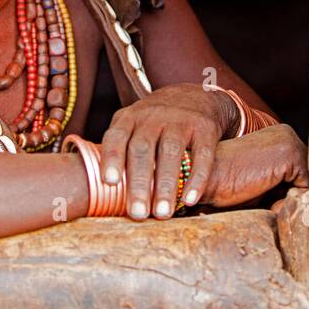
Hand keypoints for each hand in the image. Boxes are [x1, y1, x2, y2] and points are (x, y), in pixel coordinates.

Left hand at [100, 83, 236, 219]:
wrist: (195, 95)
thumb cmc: (155, 122)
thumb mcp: (133, 125)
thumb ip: (120, 150)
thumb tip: (103, 193)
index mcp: (130, 118)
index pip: (117, 136)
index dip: (112, 158)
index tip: (109, 182)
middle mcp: (153, 116)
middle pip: (142, 149)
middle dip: (138, 183)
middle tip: (137, 213)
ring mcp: (180, 120)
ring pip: (170, 152)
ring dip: (166, 185)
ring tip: (162, 213)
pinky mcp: (204, 127)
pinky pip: (201, 154)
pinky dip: (196, 178)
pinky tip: (189, 200)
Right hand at [201, 124, 308, 207]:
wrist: (199, 179)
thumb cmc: (226, 188)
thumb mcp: (260, 187)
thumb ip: (284, 191)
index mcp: (278, 137)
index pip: (300, 174)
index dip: (289, 196)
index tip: (273, 208)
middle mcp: (287, 134)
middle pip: (307, 178)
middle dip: (293, 198)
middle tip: (271, 209)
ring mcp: (290, 141)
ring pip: (308, 184)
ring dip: (291, 202)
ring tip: (268, 206)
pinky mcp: (291, 154)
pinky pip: (306, 189)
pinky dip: (291, 203)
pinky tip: (269, 203)